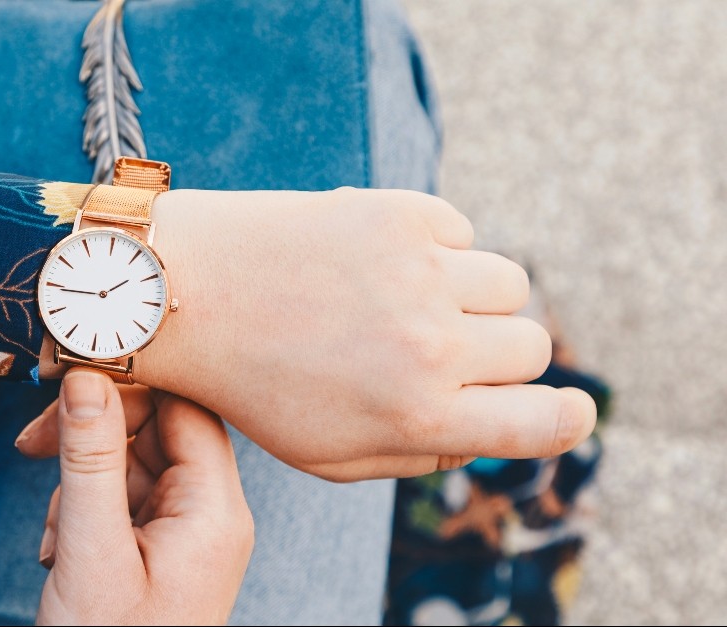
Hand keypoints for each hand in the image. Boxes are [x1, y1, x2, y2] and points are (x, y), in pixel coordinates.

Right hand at [27, 369, 252, 625]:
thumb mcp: (91, 550)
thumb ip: (90, 459)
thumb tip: (86, 375)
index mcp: (215, 511)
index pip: (187, 408)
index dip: (130, 386)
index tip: (68, 381)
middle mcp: (211, 515)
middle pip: (156, 430)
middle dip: (92, 438)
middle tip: (33, 449)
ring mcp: (187, 534)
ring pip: (131, 463)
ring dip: (80, 484)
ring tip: (57, 542)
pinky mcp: (161, 550)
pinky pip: (123, 499)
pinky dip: (84, 513)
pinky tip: (61, 555)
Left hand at [41, 187, 596, 480]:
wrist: (183, 292)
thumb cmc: (249, 380)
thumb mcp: (325, 452)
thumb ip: (416, 454)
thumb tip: (482, 432)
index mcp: (417, 418)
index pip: (542, 423)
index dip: (567, 419)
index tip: (570, 410)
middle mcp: (431, 348)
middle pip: (531, 348)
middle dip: (496, 355)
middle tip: (437, 347)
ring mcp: (420, 275)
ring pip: (509, 285)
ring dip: (472, 298)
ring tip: (406, 300)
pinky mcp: (399, 215)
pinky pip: (461, 232)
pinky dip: (433, 248)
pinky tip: (374, 260)